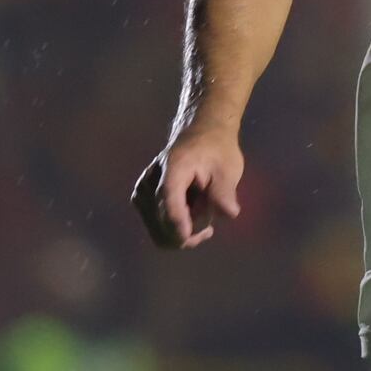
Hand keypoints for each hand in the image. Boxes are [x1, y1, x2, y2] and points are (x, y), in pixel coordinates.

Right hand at [132, 124, 244, 249]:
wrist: (200, 133)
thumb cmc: (216, 149)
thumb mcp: (228, 167)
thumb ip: (225, 192)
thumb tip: (229, 213)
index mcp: (173, 170)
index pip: (170, 205)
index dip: (179, 226)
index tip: (190, 237)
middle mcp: (151, 181)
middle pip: (162, 224)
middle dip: (187, 233)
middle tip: (209, 228)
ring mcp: (143, 191)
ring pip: (158, 230)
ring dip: (180, 233)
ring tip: (200, 215)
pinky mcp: (141, 198)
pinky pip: (155, 226)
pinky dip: (172, 229)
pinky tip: (189, 218)